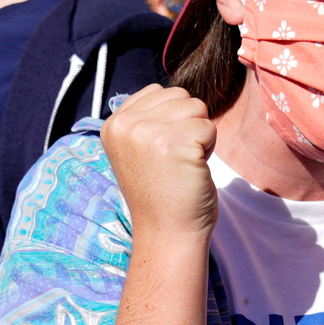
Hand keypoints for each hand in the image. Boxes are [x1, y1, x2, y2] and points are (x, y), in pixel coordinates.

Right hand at [101, 85, 217, 242]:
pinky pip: (210, 127)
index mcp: (113, 123)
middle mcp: (125, 124)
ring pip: (197, 107)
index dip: (172, 120)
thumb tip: (173, 93)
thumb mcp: (138, 149)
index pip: (159, 92)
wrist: (167, 232)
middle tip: (175, 161)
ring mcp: (148, 132)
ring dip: (200, 135)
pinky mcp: (175, 143)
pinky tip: (193, 170)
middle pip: (181, 96)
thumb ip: (147, 118)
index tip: (162, 153)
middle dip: (188, 125)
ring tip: (184, 164)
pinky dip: (210, 149)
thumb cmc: (161, 192)